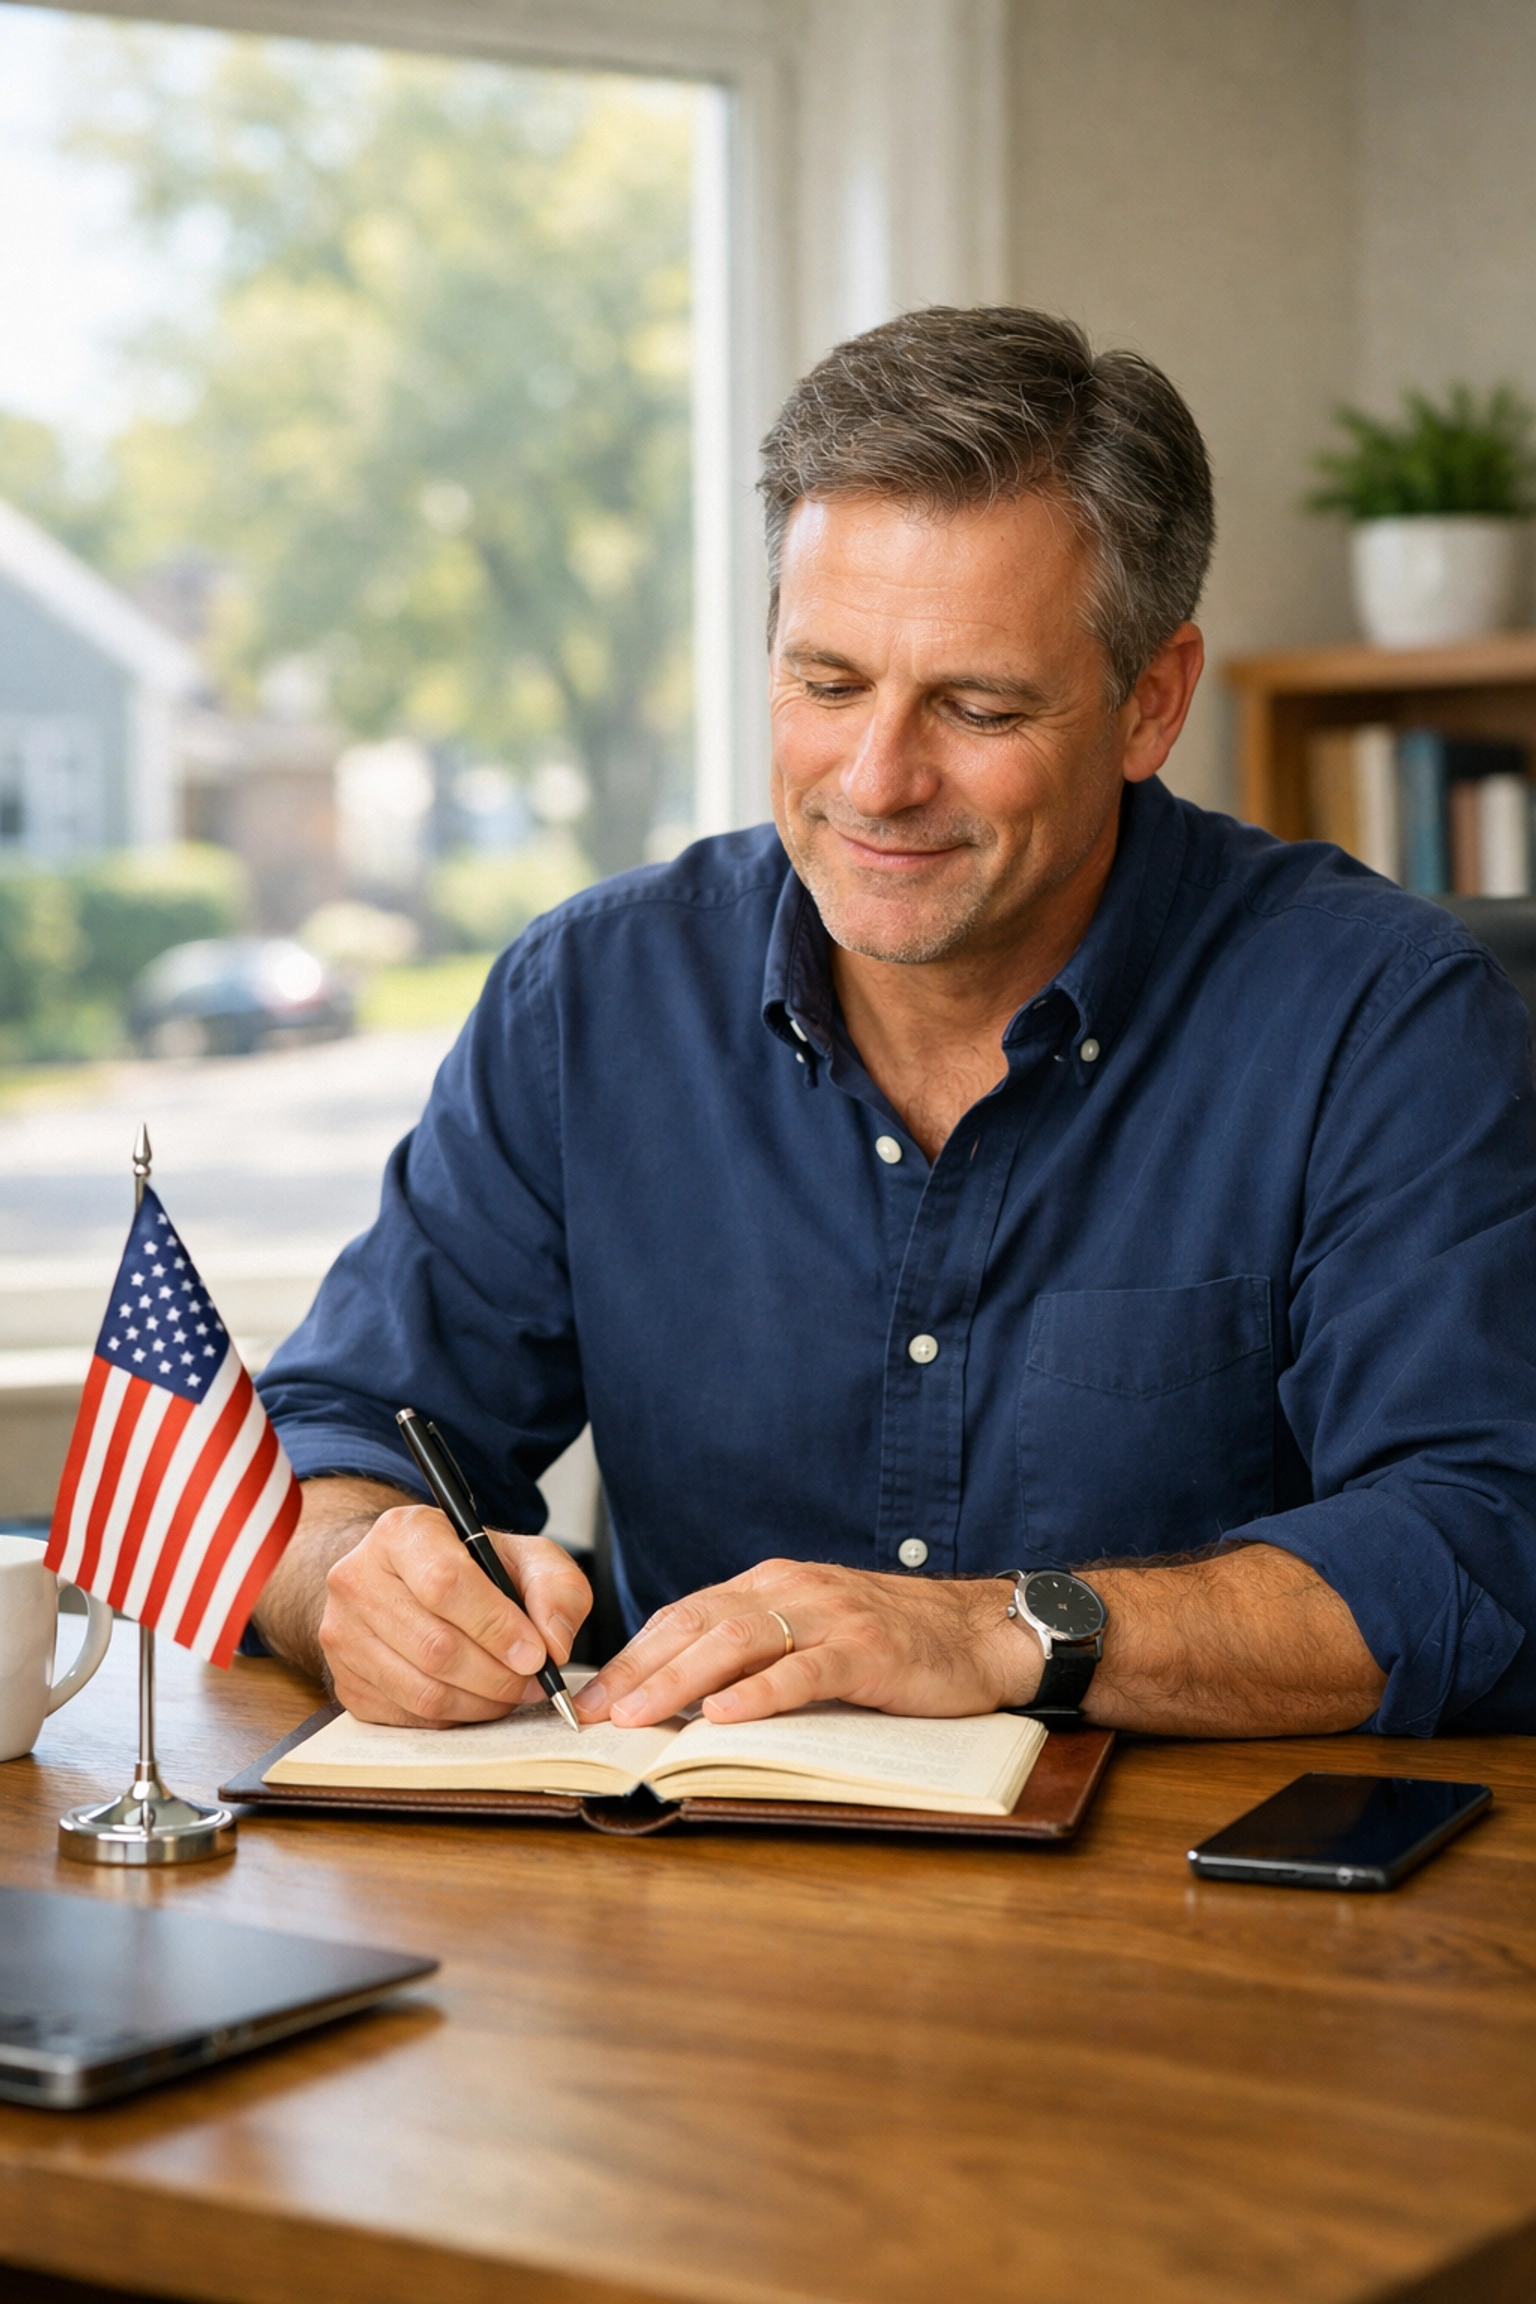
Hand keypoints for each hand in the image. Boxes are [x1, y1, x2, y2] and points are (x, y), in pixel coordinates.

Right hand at [319, 1503, 591, 1726]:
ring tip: (511, 1691)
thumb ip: (556, 1588)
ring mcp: (343, 1634)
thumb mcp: (525, 1556)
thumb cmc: (471, 1567)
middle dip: (498, 1675)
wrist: (408, 1581)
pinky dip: (454, 1718)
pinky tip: (476, 1698)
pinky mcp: (345, 1682)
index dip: (496, 1627)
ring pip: (422, 1691)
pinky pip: (408, 1717)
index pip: (445, 1584)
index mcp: (403, 1533)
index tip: (536, 1653)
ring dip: (481, 1703)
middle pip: (435, 1647)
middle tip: (533, 1681)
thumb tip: (555, 1644)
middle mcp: (358, 1579)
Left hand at [573, 1559, 1042, 1727]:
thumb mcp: (813, 1633)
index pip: (684, 1616)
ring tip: (641, 1716)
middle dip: (639, 1672)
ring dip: (680, 1681)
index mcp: (771, 1584)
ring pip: (737, 1642)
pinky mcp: (867, 1650)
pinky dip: (760, 1694)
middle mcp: (792, 1590)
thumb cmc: (894, 1641)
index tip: (591, 1698)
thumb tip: (682, 1696)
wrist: (980, 1632)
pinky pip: (804, 1671)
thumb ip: (756, 1650)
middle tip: (596, 1715)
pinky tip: (725, 1717)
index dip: (634, 1656)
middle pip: (697, 1625)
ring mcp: (830, 1617)